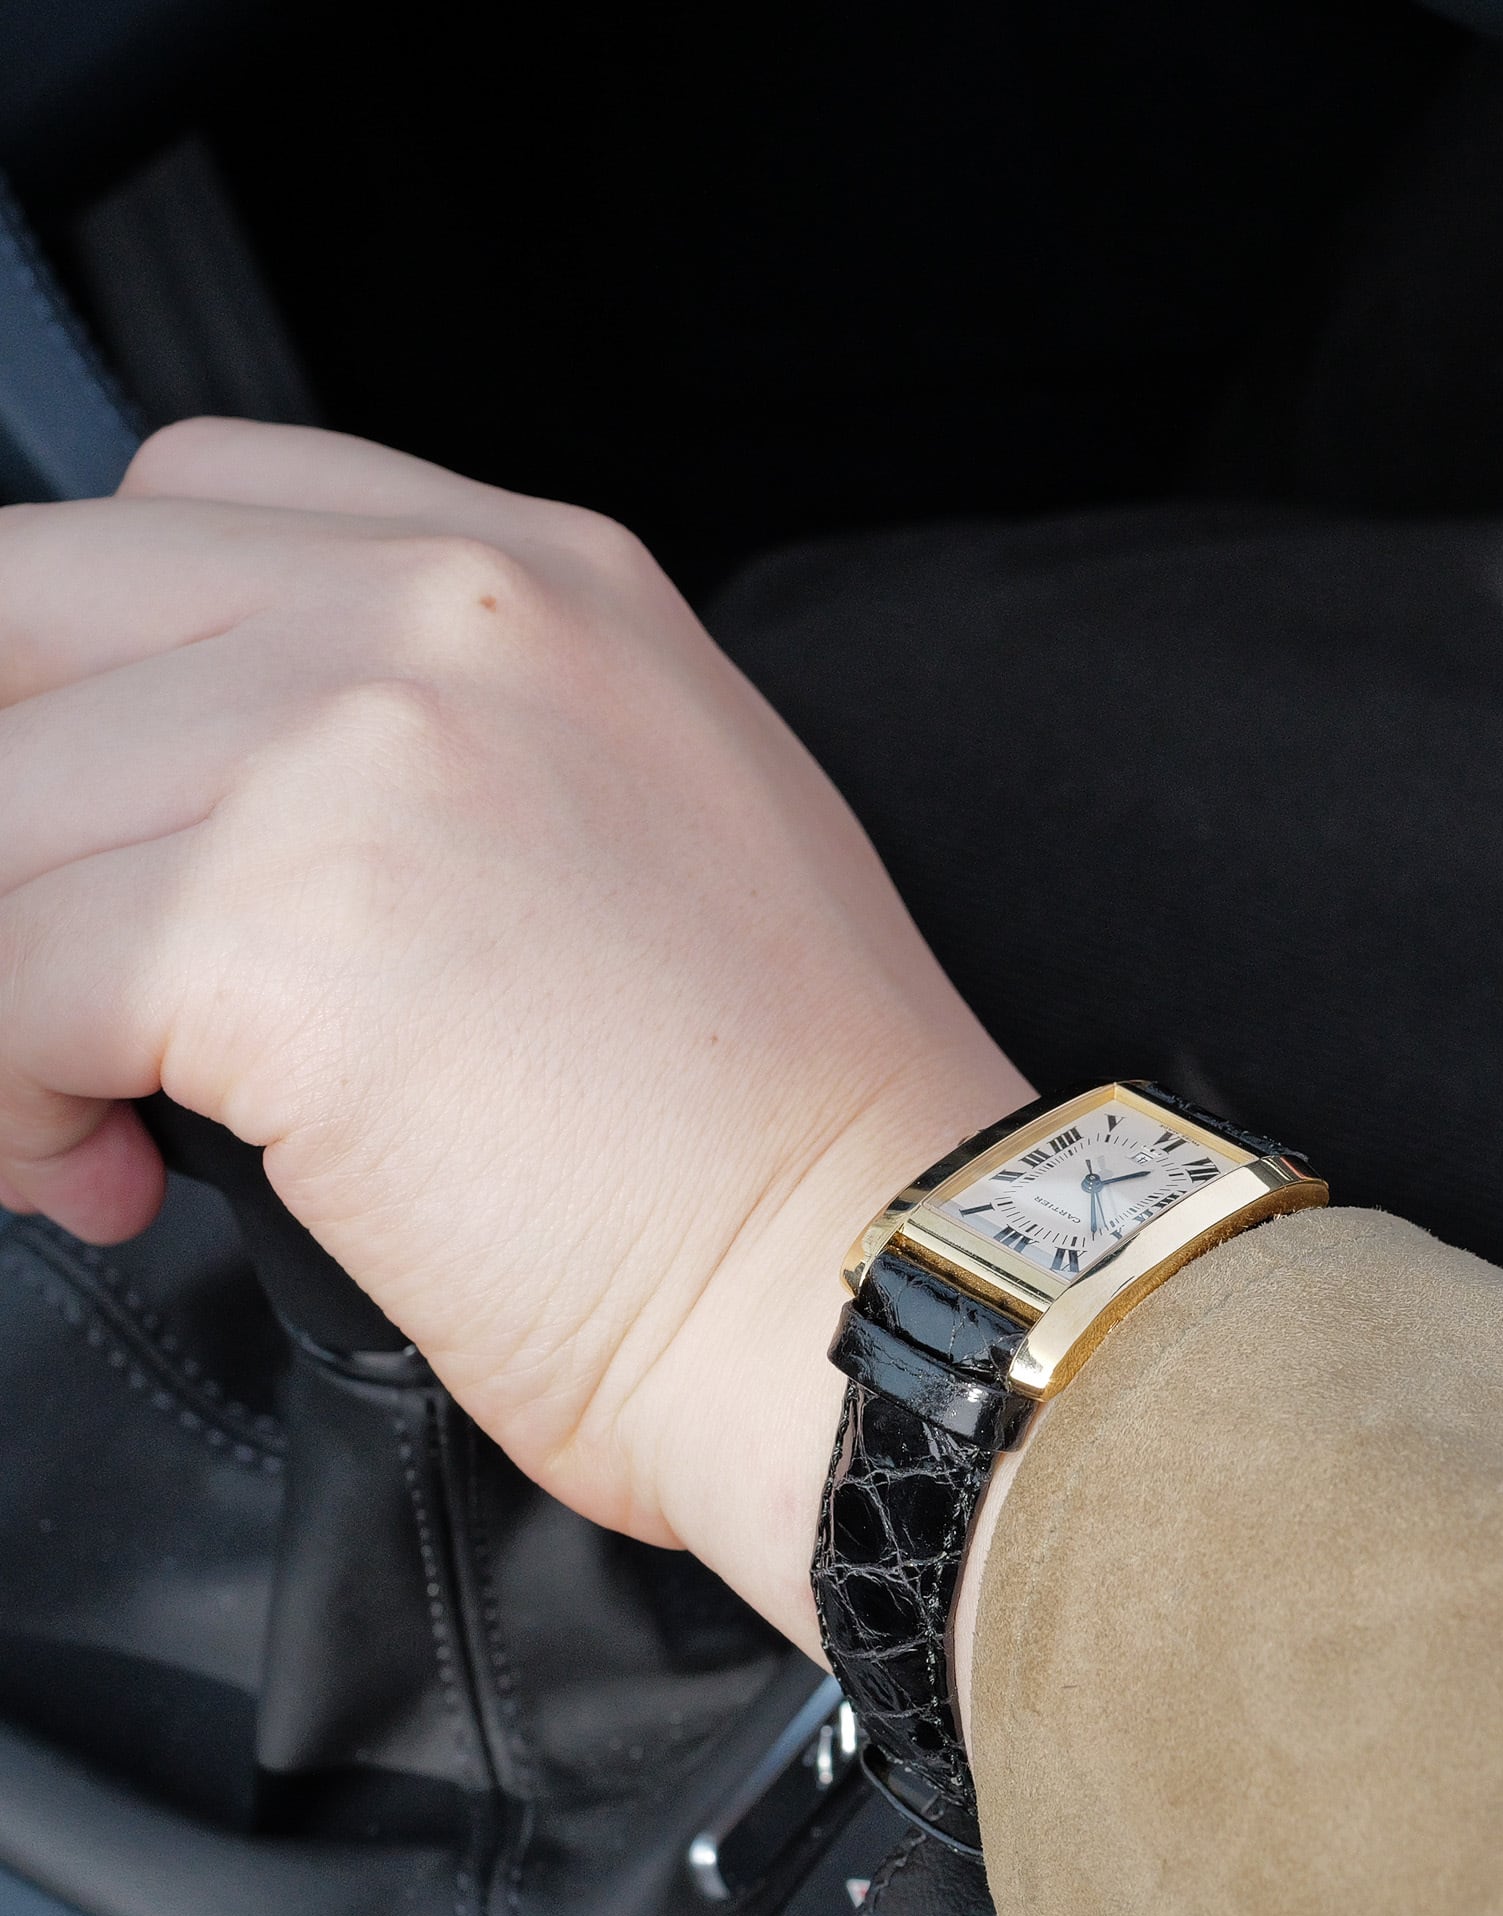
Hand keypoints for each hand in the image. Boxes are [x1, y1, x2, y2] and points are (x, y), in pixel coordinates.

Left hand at [0, 420, 1028, 1651]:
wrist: (869, 1276)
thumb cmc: (768, 1116)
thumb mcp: (638, 825)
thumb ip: (438, 743)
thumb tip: (209, 806)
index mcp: (543, 579)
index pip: (184, 505)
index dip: (88, 675)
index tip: (80, 821)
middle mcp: (453, 609)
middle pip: (33, 609)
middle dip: (8, 803)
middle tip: (39, 963)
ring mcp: (368, 741)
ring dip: (0, 978)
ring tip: (88, 1113)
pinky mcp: (288, 919)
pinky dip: (8, 1102)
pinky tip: (112, 1178)